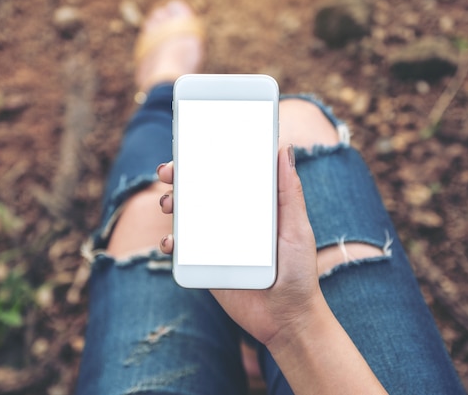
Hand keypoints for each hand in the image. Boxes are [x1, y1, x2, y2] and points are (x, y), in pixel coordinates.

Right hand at [157, 145, 326, 346]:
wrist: (287, 320)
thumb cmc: (299, 273)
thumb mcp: (296, 229)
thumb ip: (290, 193)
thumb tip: (284, 149)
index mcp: (253, 207)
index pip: (226, 176)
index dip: (206, 159)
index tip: (191, 146)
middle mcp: (232, 221)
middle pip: (200, 192)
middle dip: (179, 178)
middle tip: (168, 173)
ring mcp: (216, 243)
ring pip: (186, 217)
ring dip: (171, 204)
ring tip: (169, 205)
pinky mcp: (205, 266)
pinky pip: (182, 250)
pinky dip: (170, 242)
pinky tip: (170, 242)